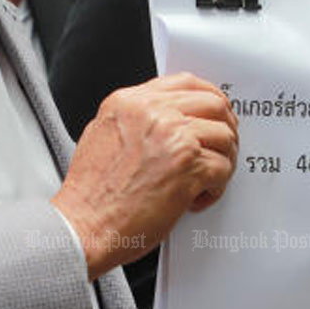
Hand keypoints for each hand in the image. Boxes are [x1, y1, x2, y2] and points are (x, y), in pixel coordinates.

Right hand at [52, 72, 236, 277]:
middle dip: (225, 125)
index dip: (208, 96)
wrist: (83, 226)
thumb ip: (133, 119)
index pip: (185, 82)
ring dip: (224, 158)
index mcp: (130, 103)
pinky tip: (200, 196)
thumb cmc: (90, 194)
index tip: (216, 111)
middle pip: (213, 103)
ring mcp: (173, 137)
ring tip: (211, 176)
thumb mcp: (101, 135)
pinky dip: (218, 186)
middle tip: (224, 144)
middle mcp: (153, 113)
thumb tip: (165, 119)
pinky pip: (223, 167)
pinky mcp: (188, 167)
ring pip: (224, 135)